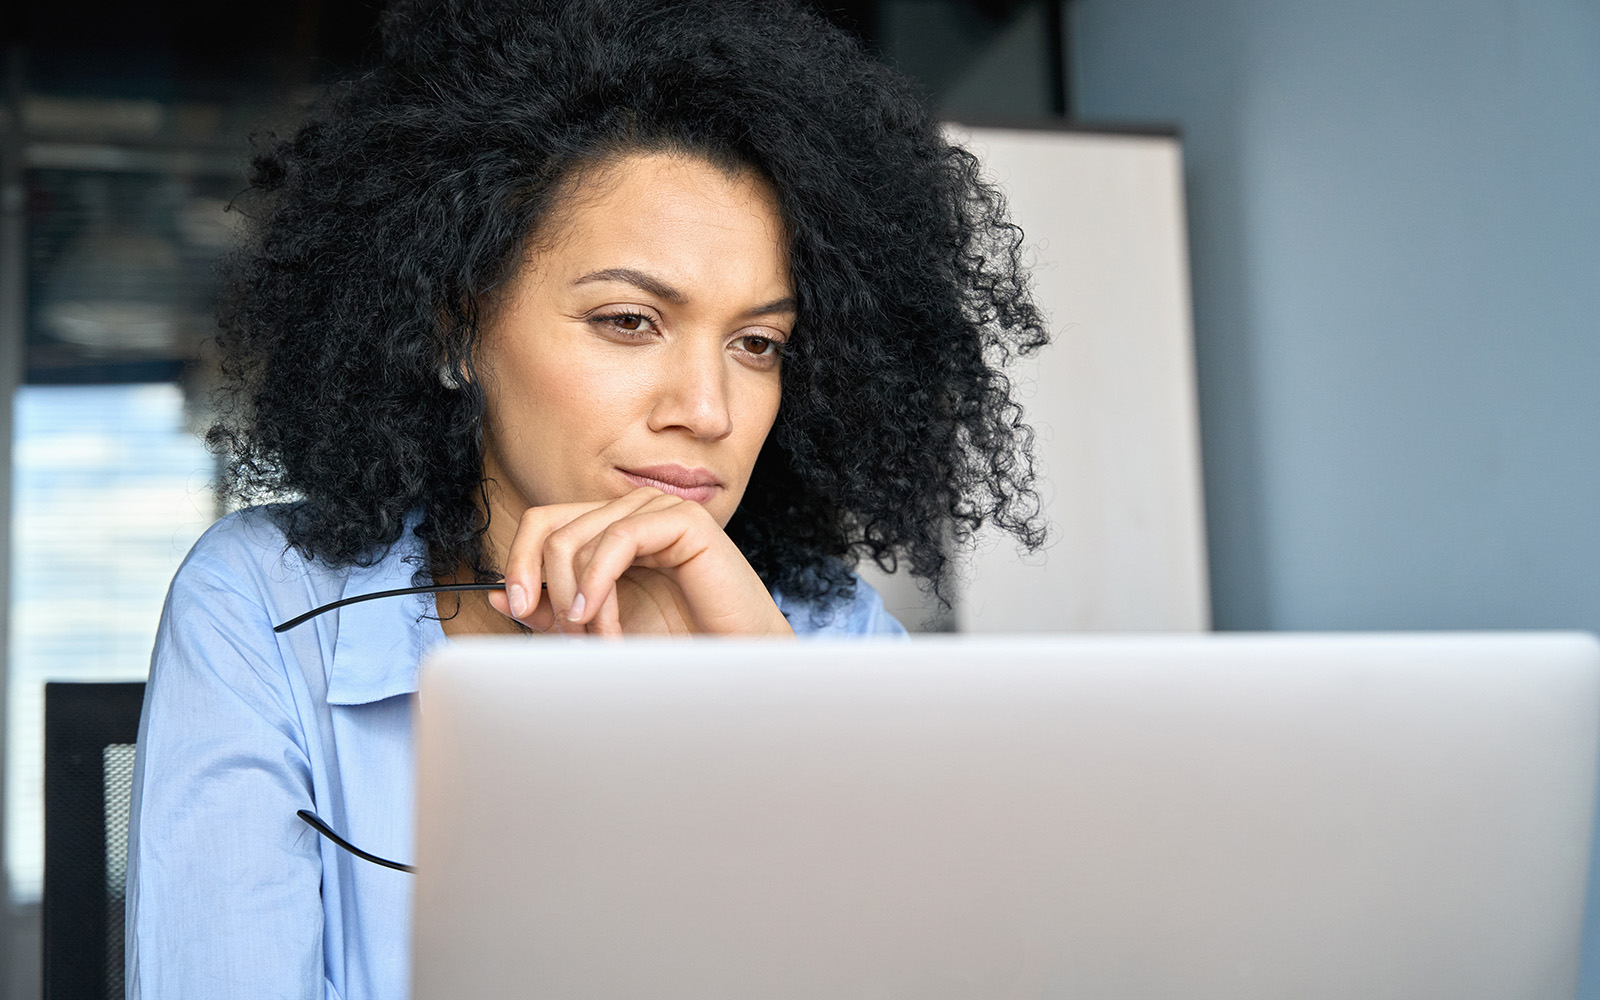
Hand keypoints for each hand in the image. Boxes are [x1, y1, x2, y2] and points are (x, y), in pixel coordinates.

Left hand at [484, 487, 794, 636]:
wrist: (736, 665)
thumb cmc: (676, 647)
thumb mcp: (598, 630)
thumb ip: (552, 611)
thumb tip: (498, 596)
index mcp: (610, 532)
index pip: (543, 524)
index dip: (519, 562)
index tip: (515, 609)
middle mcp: (630, 514)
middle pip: (550, 526)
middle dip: (545, 587)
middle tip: (567, 634)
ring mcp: (657, 511)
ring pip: (577, 537)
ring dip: (576, 597)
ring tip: (598, 639)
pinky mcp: (684, 520)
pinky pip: (617, 539)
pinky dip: (598, 582)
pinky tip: (600, 619)